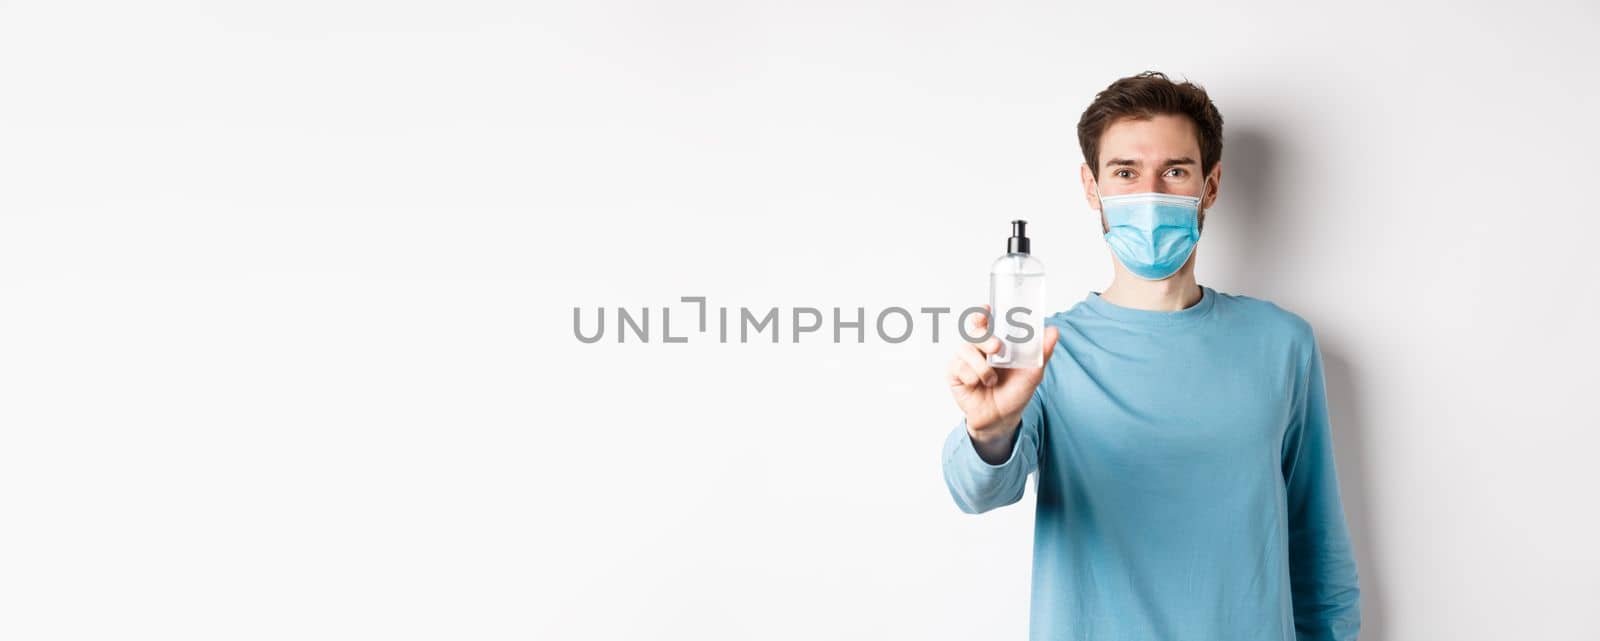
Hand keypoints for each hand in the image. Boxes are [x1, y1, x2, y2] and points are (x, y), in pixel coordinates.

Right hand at [947, 305, 1058, 450]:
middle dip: (983, 337)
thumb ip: (1042, 351)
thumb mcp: (1032, 372)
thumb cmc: (1015, 392)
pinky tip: (977, 385)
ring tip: (991, 380)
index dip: (981, 313)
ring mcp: (963, 360)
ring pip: (965, 350)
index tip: (986, 309)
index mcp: (994, 342)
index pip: (984, 321)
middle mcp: (976, 348)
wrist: (1002, 418)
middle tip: (996, 347)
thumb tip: (1053, 331)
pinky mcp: (953, 374)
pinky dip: (972, 377)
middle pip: (972, 331)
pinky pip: (958, 368)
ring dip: (982, 367)